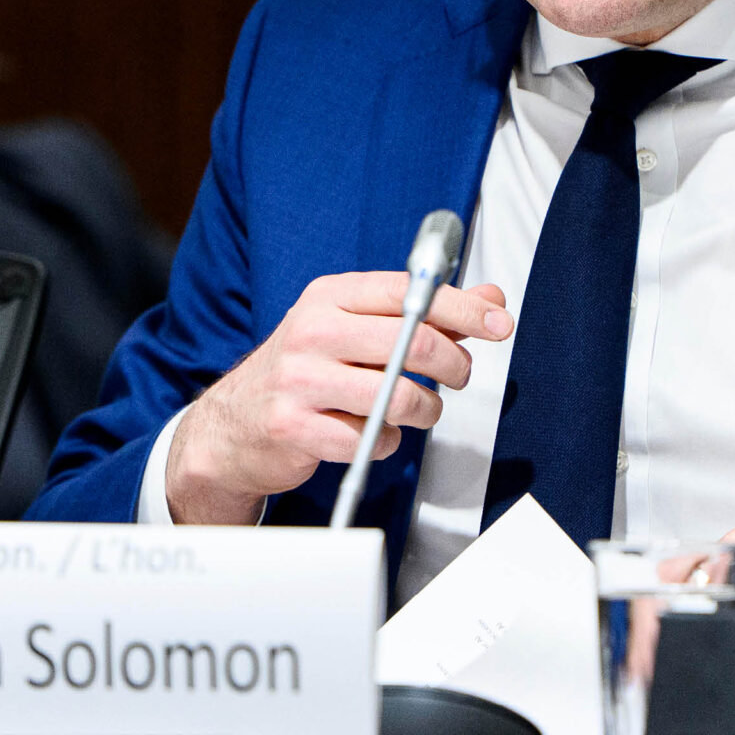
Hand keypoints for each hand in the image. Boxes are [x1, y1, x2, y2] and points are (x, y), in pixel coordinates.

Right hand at [165, 273, 511, 523]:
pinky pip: (371, 439)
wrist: (233, 425)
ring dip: (425, 410)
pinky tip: (370, 433)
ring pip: (400, 396)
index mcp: (329, 297)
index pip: (410, 293)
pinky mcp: (294, 427)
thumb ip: (425, 314)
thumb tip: (490, 297)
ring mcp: (299, 380)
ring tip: (419, 410)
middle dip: (455, 365)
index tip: (501, 322)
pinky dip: (385, 441)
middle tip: (459, 376)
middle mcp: (312, 331)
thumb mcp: (357, 330)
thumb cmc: (306, 371)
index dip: (465, 307)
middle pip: (414, 343)